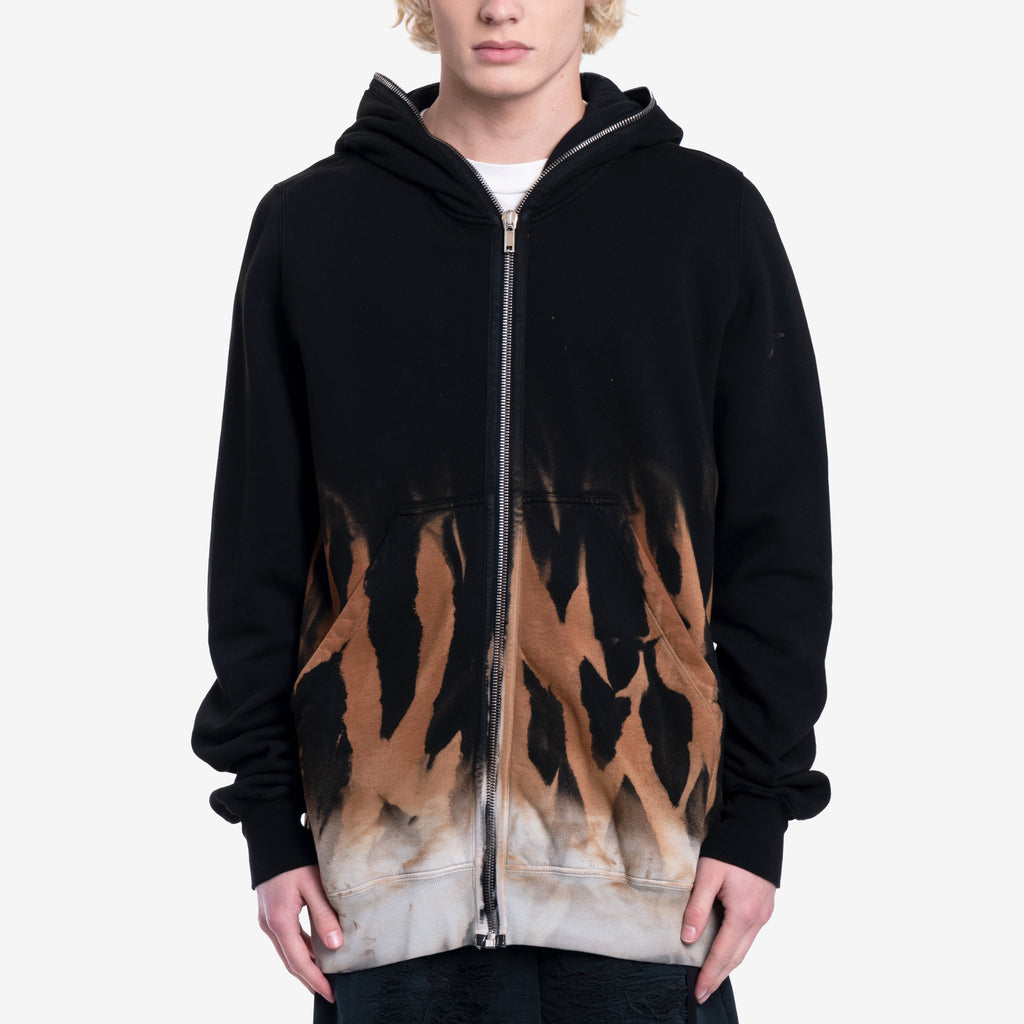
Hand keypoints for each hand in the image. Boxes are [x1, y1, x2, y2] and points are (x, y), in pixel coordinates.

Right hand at [256, 864, 342, 1002]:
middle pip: (290, 961)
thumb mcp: (312, 884)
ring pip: (287, 951)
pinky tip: (314, 951)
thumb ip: (324, 914)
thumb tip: (336, 945)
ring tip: (324, 976)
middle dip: (309, 979)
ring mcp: (267, 920)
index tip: (331, 993)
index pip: (299, 961)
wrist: (270, 838)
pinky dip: (299, 949)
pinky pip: (285, 939)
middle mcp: (269, 925)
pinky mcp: (270, 913)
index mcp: (280, 922)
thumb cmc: (293, 858)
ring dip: (304, 965)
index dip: (315, 979)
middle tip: (329, 992)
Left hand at [680, 856, 774, 1003]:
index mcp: (743, 913)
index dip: (710, 974)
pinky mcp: (764, 905)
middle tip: (704, 993)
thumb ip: (698, 907)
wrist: (759, 824)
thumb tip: (687, 938)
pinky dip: (737, 948)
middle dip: (719, 976)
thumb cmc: (733, 846)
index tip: (699, 992)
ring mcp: (764, 912)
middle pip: (737, 957)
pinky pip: (750, 935)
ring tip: (713, 976)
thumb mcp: (709, 874)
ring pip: (745, 947)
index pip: (723, 953)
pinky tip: (727, 949)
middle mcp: (758, 918)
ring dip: (729, 964)